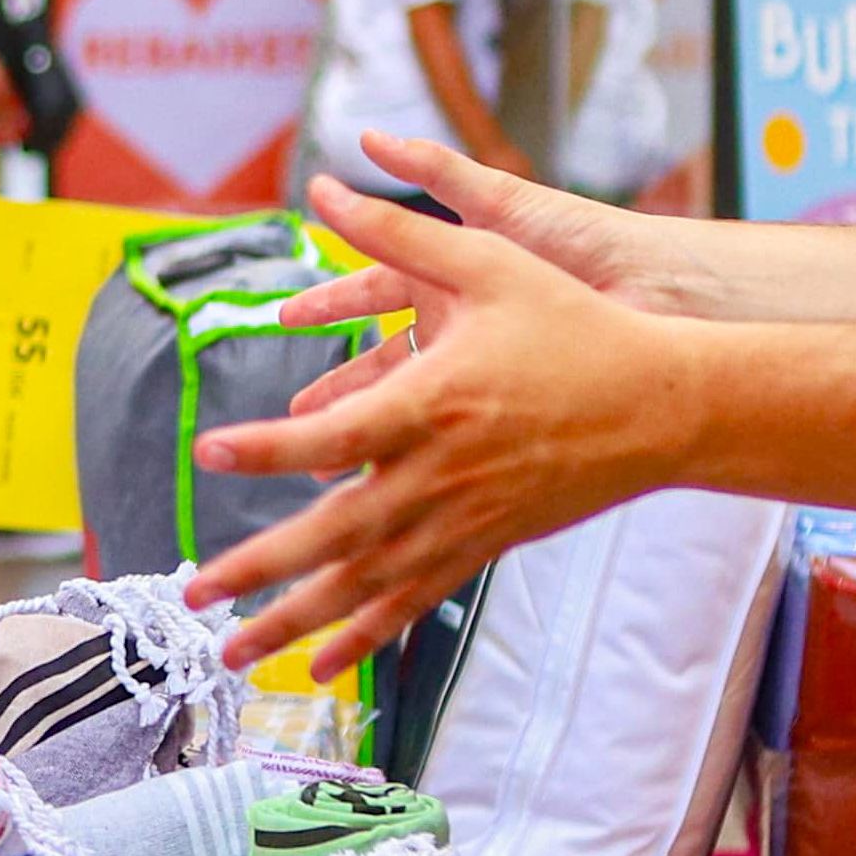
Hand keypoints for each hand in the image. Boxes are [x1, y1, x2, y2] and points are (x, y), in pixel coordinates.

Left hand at [183, 176, 695, 678]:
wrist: (666, 404)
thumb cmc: (575, 326)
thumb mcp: (490, 264)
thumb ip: (396, 231)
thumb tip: (323, 187)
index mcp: (432, 405)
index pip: (331, 437)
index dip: (264, 446)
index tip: (207, 451)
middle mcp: (438, 475)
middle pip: (332, 534)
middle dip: (256, 567)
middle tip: (189, 591)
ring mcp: (459, 521)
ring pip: (362, 585)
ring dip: (289, 622)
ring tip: (228, 653)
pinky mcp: (479, 547)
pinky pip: (409, 602)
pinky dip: (360, 639)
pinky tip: (314, 668)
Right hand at [278, 131, 676, 418]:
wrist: (666, 295)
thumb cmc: (590, 240)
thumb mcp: (497, 202)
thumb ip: (430, 169)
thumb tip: (367, 139)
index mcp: (456, 268)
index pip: (375, 286)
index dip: (330, 301)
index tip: (288, 316)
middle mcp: (467, 319)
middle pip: (385, 354)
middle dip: (340, 381)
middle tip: (298, 407)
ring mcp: (489, 364)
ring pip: (413, 399)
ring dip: (371, 424)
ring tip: (330, 453)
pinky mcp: (514, 399)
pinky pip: (452, 427)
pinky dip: (415, 447)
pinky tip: (386, 470)